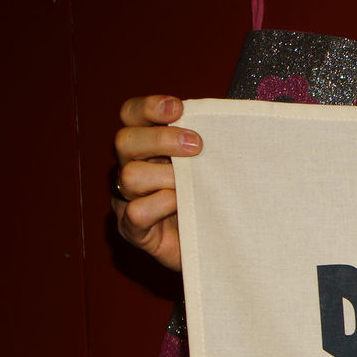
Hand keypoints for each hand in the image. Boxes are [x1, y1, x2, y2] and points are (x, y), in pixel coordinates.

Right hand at [112, 95, 199, 271]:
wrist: (215, 249)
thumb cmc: (212, 202)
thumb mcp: (211, 168)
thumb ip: (208, 145)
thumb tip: (231, 121)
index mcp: (146, 147)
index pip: (131, 115)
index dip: (148, 107)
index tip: (177, 108)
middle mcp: (130, 168)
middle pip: (125, 140)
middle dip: (162, 139)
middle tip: (197, 146)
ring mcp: (127, 199)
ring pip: (130, 175)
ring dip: (166, 176)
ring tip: (192, 186)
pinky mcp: (133, 230)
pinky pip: (136, 211)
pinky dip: (160, 205)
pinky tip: (181, 206)